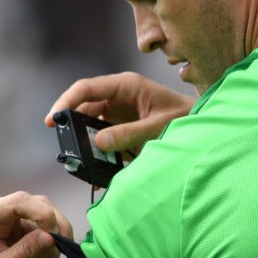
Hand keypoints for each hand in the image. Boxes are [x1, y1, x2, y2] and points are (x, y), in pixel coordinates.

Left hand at [0, 191, 72, 257]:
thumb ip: (25, 251)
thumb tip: (50, 236)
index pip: (21, 202)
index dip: (43, 214)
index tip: (54, 236)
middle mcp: (1, 214)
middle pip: (41, 209)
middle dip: (54, 235)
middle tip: (57, 257)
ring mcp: (13, 222)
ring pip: (47, 229)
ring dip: (50, 257)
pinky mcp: (21, 233)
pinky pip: (45, 241)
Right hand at [45, 72, 195, 154]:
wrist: (203, 128)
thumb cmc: (186, 118)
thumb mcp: (159, 126)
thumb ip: (130, 134)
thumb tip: (99, 142)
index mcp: (126, 85)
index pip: (87, 88)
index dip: (66, 101)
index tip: (54, 119)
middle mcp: (118, 97)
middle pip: (84, 108)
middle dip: (73, 127)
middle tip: (66, 148)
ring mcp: (118, 113)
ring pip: (90, 126)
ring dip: (85, 144)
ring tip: (82, 163)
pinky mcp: (122, 129)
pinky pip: (102, 140)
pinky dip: (98, 154)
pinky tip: (96, 172)